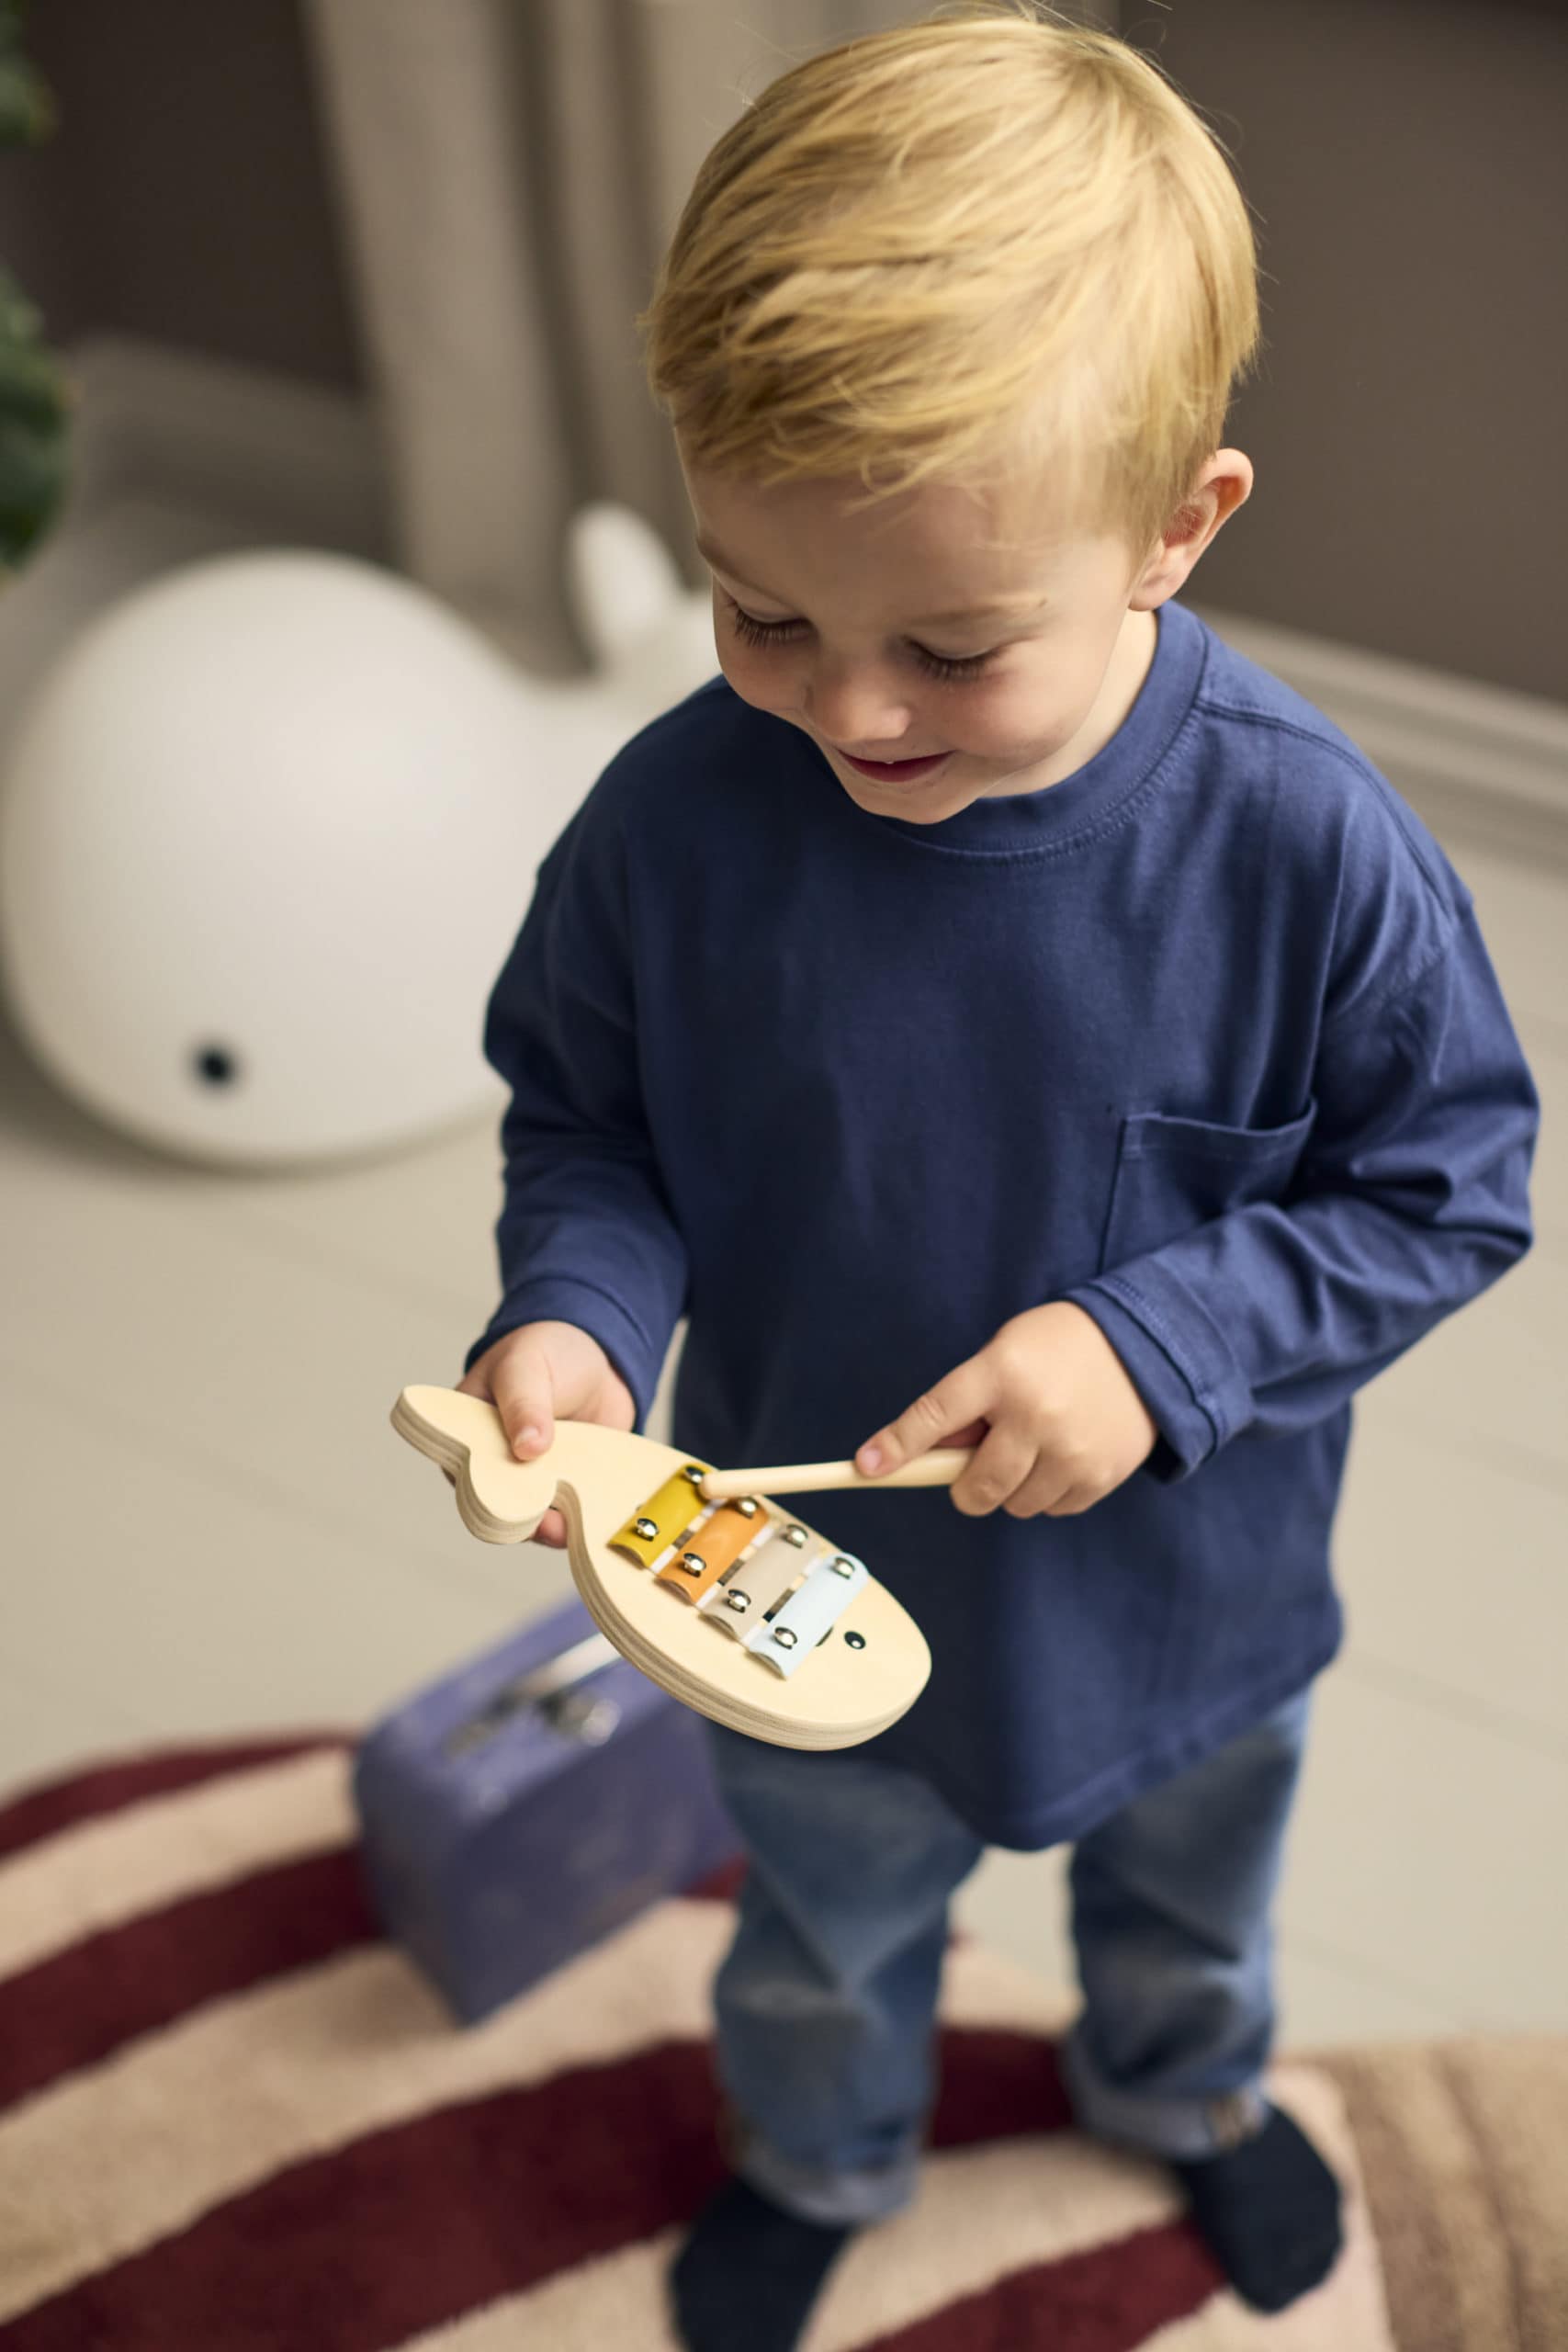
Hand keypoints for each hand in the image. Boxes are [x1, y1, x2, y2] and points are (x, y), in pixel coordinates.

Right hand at [457, 1321, 634, 1546]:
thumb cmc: (546, 1352)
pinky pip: (570, 1515)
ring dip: (553, 1527)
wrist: (599, 1357)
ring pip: (535, 1519)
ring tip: (569, 1526)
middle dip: (522, 1519)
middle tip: (547, 1523)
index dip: (483, 1494)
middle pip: (500, 1507)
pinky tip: (591, 1521)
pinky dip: (580, 1521)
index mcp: (467, 1434)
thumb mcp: (526, 1367)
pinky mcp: (568, 1489)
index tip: (508, 1502)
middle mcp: (496, 1465)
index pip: (464, 1475)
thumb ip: (524, 1404)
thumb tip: (526, 1448)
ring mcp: (534, 1480)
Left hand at [856, 1301, 1157, 1518]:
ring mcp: (1071, 1451)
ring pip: (1013, 1505)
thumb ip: (967, 1403)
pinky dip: (1047, 1492)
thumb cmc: (1057, 1347)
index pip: (933, 1416)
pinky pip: (1051, 1510)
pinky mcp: (1099, 1476)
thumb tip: (928, 1454)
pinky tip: (1062, 1455)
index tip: (865, 1468)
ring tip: (1033, 1446)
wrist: (1143, 1345)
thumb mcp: (1004, 1354)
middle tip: (977, 1464)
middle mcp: (1034, 1415)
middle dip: (965, 1486)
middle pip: (974, 1487)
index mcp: (1001, 1374)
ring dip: (1011, 1488)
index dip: (896, 1445)